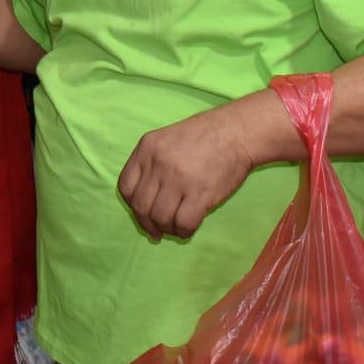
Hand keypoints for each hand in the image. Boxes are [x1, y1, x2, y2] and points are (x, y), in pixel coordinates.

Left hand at [117, 106, 255, 241]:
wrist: (236, 131)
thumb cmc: (204, 136)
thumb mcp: (167, 139)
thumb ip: (152, 162)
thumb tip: (146, 198)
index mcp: (146, 148)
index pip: (126, 186)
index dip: (132, 205)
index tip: (142, 213)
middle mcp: (158, 163)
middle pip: (141, 206)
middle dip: (148, 224)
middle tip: (158, 231)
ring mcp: (178, 178)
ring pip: (160, 218)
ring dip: (167, 229)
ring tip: (176, 227)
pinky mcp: (200, 193)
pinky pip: (183, 223)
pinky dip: (184, 231)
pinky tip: (188, 228)